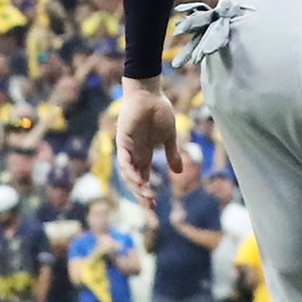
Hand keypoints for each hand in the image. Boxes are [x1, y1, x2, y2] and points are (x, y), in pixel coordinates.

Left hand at [114, 85, 182, 206]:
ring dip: (137, 186)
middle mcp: (134, 154)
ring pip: (128, 173)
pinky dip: (130, 172)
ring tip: (147, 196)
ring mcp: (127, 148)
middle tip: (151, 208)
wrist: (150, 93)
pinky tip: (138, 181)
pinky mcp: (123, 140)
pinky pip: (124, 160)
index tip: (154, 207)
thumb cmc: (159, 112)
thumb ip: (172, 155)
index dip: (147, 192)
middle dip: (141, 195)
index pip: (143, 178)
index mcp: (144, 154)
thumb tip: (178, 173)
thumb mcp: (169, 137)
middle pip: (135, 180)